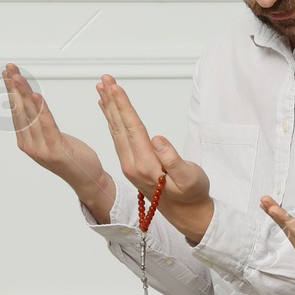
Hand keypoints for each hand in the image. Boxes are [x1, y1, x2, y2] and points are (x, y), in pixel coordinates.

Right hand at [3, 63, 113, 212]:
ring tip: (18, 77)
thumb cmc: (71, 157)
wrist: (87, 179)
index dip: (11, 91)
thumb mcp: (51, 137)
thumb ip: (40, 123)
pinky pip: (47, 125)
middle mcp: (30, 145)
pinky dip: (41, 109)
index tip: (8, 73)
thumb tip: (32, 105)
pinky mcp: (55, 150)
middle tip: (9, 68)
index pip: (16, 110)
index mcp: (26, 141)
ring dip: (23, 93)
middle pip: (20, 110)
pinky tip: (35, 96)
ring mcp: (41, 149)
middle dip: (14, 87)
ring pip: (30, 115)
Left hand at [96, 74, 213, 242]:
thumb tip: (158, 140)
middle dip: (112, 101)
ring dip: (109, 108)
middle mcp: (132, 165)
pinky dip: (112, 121)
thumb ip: (173, 160)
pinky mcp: (131, 165)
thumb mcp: (190, 178)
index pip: (132, 128)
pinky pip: (118, 137)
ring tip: (102, 89)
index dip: (123, 106)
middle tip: (104, 79)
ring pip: (116, 130)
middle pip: (119, 126)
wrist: (186, 214)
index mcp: (145, 165)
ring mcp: (129, 165)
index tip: (115, 87)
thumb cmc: (192, 194)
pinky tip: (108, 111)